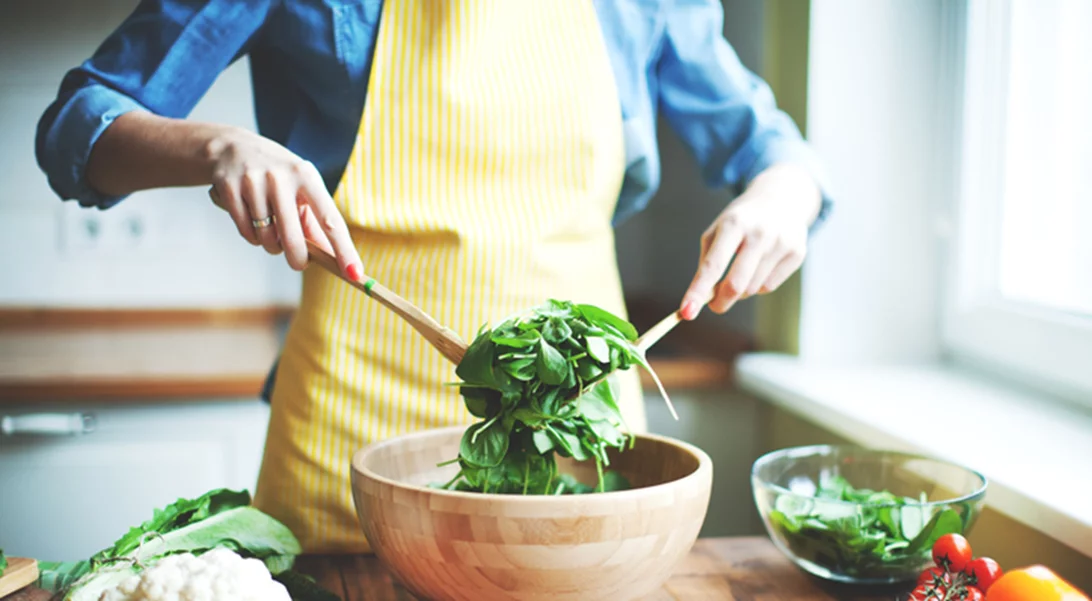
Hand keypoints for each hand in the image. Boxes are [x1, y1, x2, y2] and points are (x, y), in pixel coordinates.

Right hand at [206, 127, 362, 278]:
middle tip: (299, 263)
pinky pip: (246, 232)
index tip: (355, 273)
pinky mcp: (229, 189)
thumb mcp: (301, 188)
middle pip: (293, 238)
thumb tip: (332, 258)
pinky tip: (253, 222)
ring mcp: (253, 182)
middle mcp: (281, 178)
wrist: (233, 147)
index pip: (330, 220)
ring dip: (271, 244)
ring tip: (272, 230)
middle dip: (298, 259)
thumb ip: (316, 221)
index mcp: (307, 176)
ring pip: (267, 238)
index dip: (344, 249)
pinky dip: (253, 237)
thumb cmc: (278, 175)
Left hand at [680, 163, 820, 319]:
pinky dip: (758, 285)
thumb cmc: (741, 220)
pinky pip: (769, 286)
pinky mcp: (797, 253)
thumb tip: (703, 298)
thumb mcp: (717, 231)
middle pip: (736, 285)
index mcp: (733, 224)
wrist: (780, 198)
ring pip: (752, 289)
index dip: (698, 291)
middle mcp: (760, 233)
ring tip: (742, 269)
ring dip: (740, 290)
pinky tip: (760, 266)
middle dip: (721, 302)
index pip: (713, 266)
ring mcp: (781, 243)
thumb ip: (708, 263)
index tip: (686, 313)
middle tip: (714, 305)